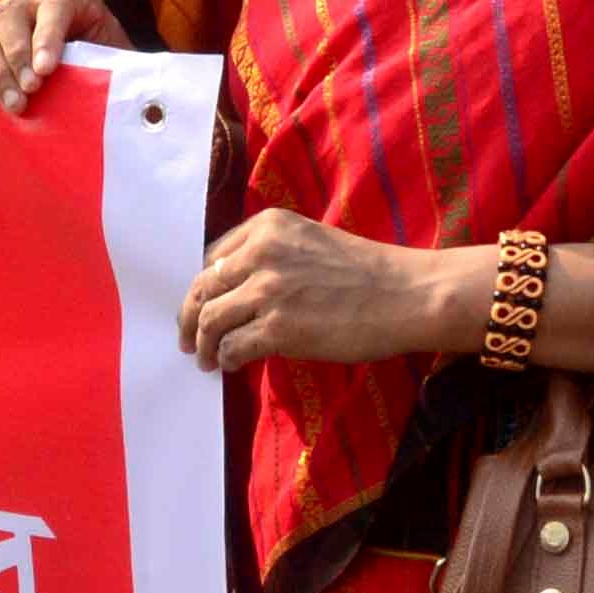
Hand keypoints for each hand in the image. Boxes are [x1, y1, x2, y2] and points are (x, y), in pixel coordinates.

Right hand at [0, 0, 124, 115]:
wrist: (104, 86)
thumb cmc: (116, 72)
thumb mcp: (122, 64)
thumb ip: (122, 69)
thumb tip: (139, 99)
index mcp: (75, 0)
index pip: (55, 8)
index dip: (47, 36)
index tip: (45, 71)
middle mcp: (38, 6)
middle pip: (10, 12)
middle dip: (16, 52)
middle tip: (31, 89)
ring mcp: (12, 27)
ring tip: (14, 104)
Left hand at [178, 210, 453, 370]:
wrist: (406, 295)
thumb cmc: (369, 273)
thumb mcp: (312, 242)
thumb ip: (271, 255)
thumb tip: (237, 290)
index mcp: (268, 226)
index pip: (212, 256)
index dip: (202, 287)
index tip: (200, 305)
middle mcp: (261, 253)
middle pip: (203, 288)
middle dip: (190, 317)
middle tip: (187, 339)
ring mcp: (267, 290)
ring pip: (210, 320)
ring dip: (202, 344)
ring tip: (205, 360)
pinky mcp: (277, 328)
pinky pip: (232, 347)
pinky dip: (225, 359)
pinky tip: (231, 366)